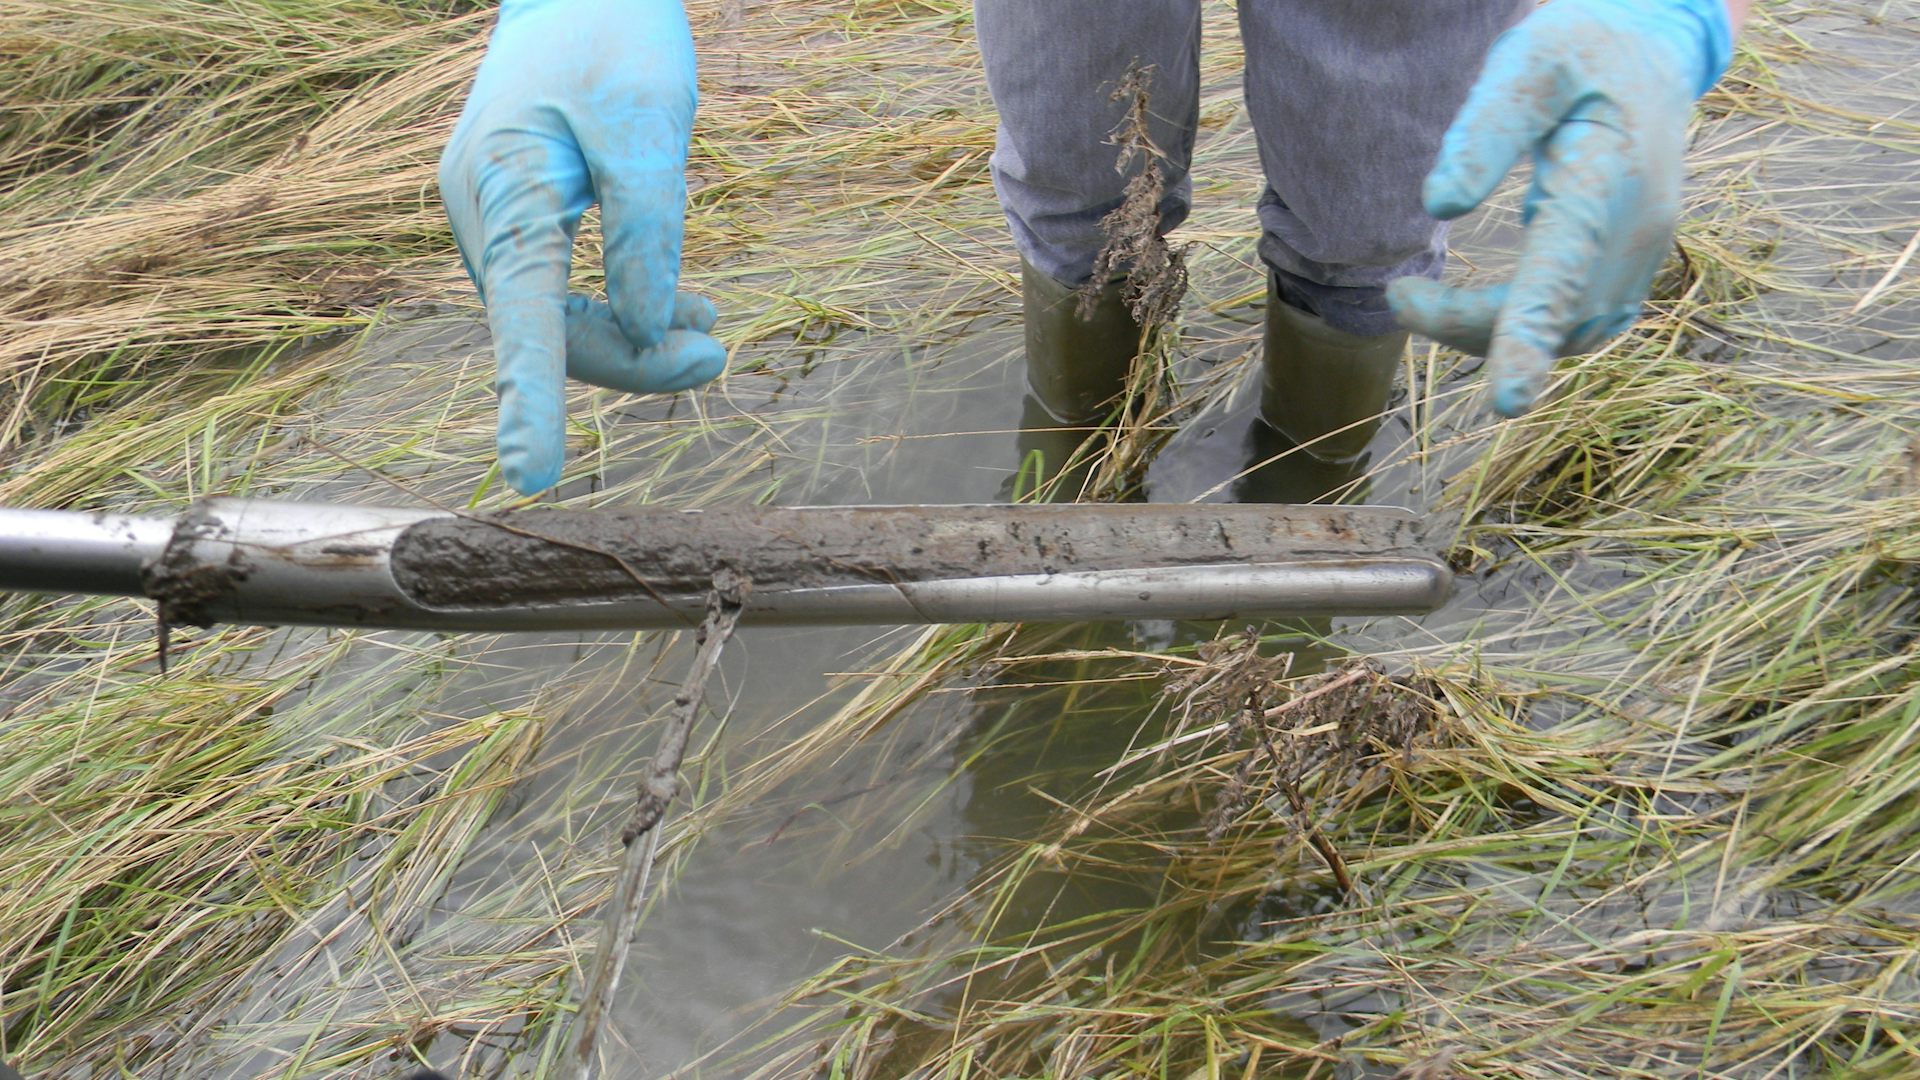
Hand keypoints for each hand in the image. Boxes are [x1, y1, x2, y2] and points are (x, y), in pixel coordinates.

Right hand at [439, 0, 725, 494]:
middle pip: (552, 333)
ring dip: (636, 341)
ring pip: (563, 321)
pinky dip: (627, 311)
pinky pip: (568, 291)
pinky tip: (690, 315)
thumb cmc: (613, 34)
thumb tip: (644, 329)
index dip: (532, 400)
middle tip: (719, 352)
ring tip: (713, 336)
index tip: (534, 474)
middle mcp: (484, 219)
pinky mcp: (523, 222)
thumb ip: (647, 228)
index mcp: (502, 189)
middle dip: (634, 360)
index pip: (523, 319)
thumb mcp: (647, 119)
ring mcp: (498, 224)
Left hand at [1386, 0, 1732, 417]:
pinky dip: (1519, 329)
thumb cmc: (1580, 52)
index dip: (1533, 339)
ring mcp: (1642, 260)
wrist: (1651, 56)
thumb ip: (1488, 127)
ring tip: (1416, 297)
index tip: (1505, 400)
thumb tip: (1440, 203)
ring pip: (1563, 334)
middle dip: (1468, 324)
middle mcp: (1637, 232)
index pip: (1566, 269)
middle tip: (1398, 294)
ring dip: (1486, 332)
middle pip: (1553, 315)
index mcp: (1611, 176)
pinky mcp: (1630, 275)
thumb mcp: (1531, 61)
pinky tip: (1470, 308)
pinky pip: (1575, 327)